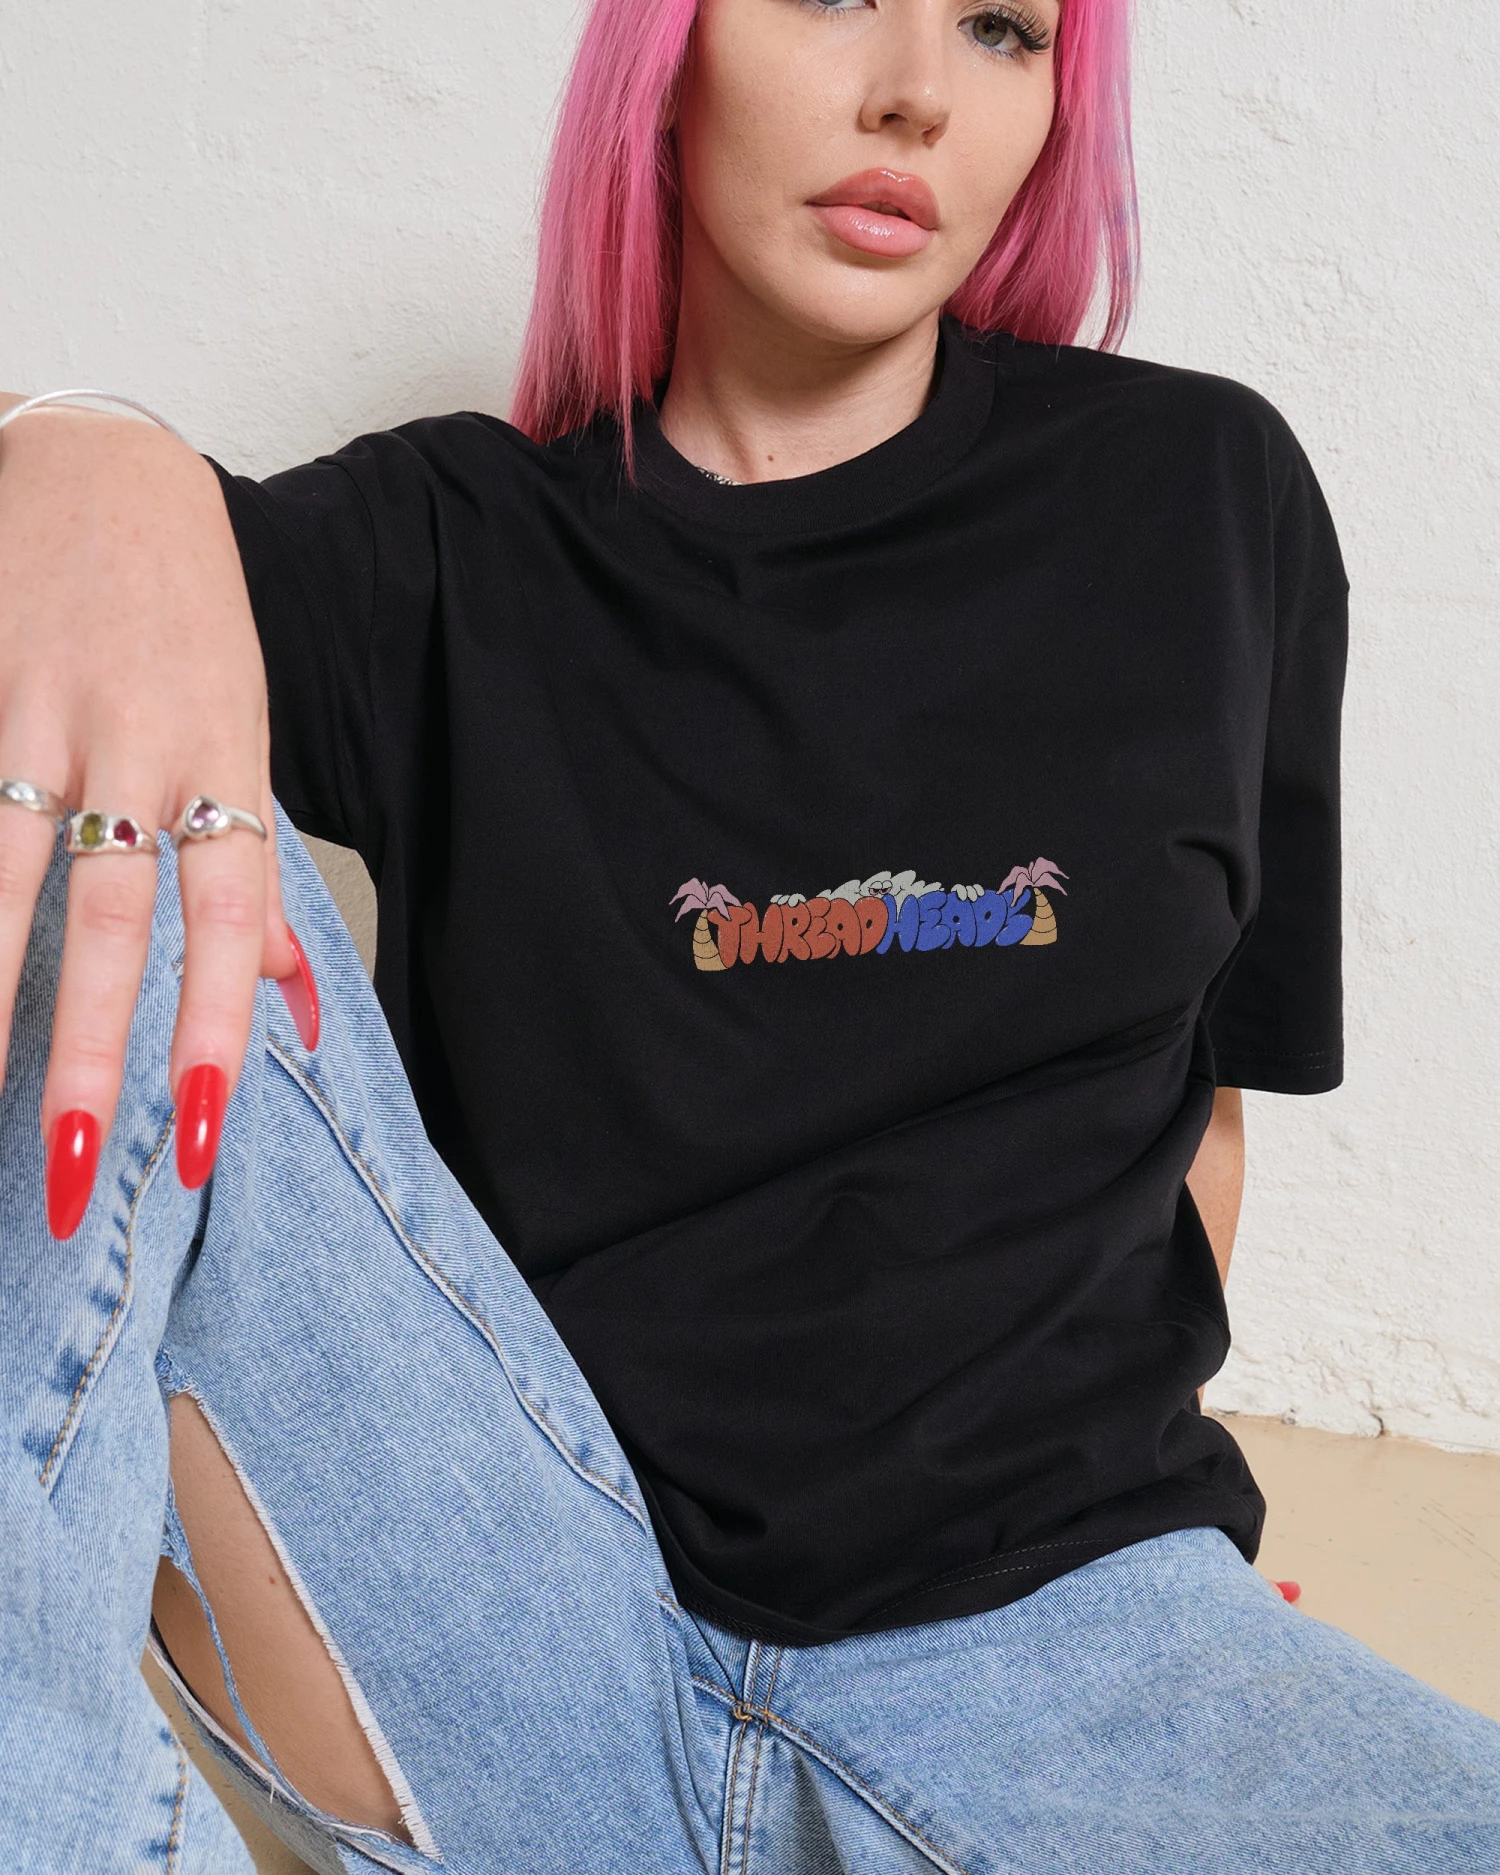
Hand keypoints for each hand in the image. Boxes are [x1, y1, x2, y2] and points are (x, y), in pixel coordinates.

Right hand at [0, 404, 307, 1236]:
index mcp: (226, 756)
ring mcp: (35, 710)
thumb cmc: (187, 620)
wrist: (102, 461)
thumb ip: (255, 872)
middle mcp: (136, 740)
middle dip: (88, 1054)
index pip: (230, 915)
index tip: (203, 1136)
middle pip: (110, 919)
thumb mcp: (246, 729)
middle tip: (72, 1168)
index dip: (219, 1028)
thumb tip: (289, 996)